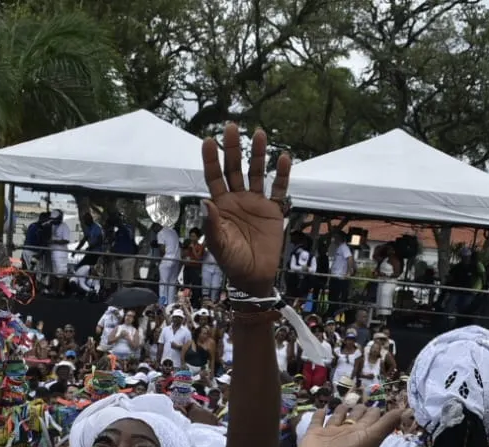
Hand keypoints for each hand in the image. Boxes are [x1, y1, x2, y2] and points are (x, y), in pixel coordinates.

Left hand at [200, 123, 289, 294]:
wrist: (254, 277)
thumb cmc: (232, 262)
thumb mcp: (219, 245)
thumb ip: (212, 224)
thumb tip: (205, 201)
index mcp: (221, 206)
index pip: (214, 178)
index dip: (211, 160)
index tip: (208, 141)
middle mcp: (237, 199)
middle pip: (234, 169)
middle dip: (232, 149)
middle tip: (231, 127)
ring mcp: (256, 203)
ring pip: (256, 173)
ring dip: (257, 154)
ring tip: (259, 133)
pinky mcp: (273, 210)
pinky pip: (278, 189)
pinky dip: (281, 174)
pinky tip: (283, 158)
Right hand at [296, 403, 401, 446]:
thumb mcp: (373, 436)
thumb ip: (387, 423)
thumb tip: (405, 410)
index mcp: (362, 433)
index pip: (371, 418)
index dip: (375, 411)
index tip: (379, 403)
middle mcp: (347, 432)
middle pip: (354, 417)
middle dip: (358, 409)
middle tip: (361, 400)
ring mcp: (330, 433)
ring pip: (337, 418)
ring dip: (340, 410)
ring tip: (344, 403)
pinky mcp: (314, 434)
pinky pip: (317, 422)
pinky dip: (319, 415)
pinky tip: (322, 408)